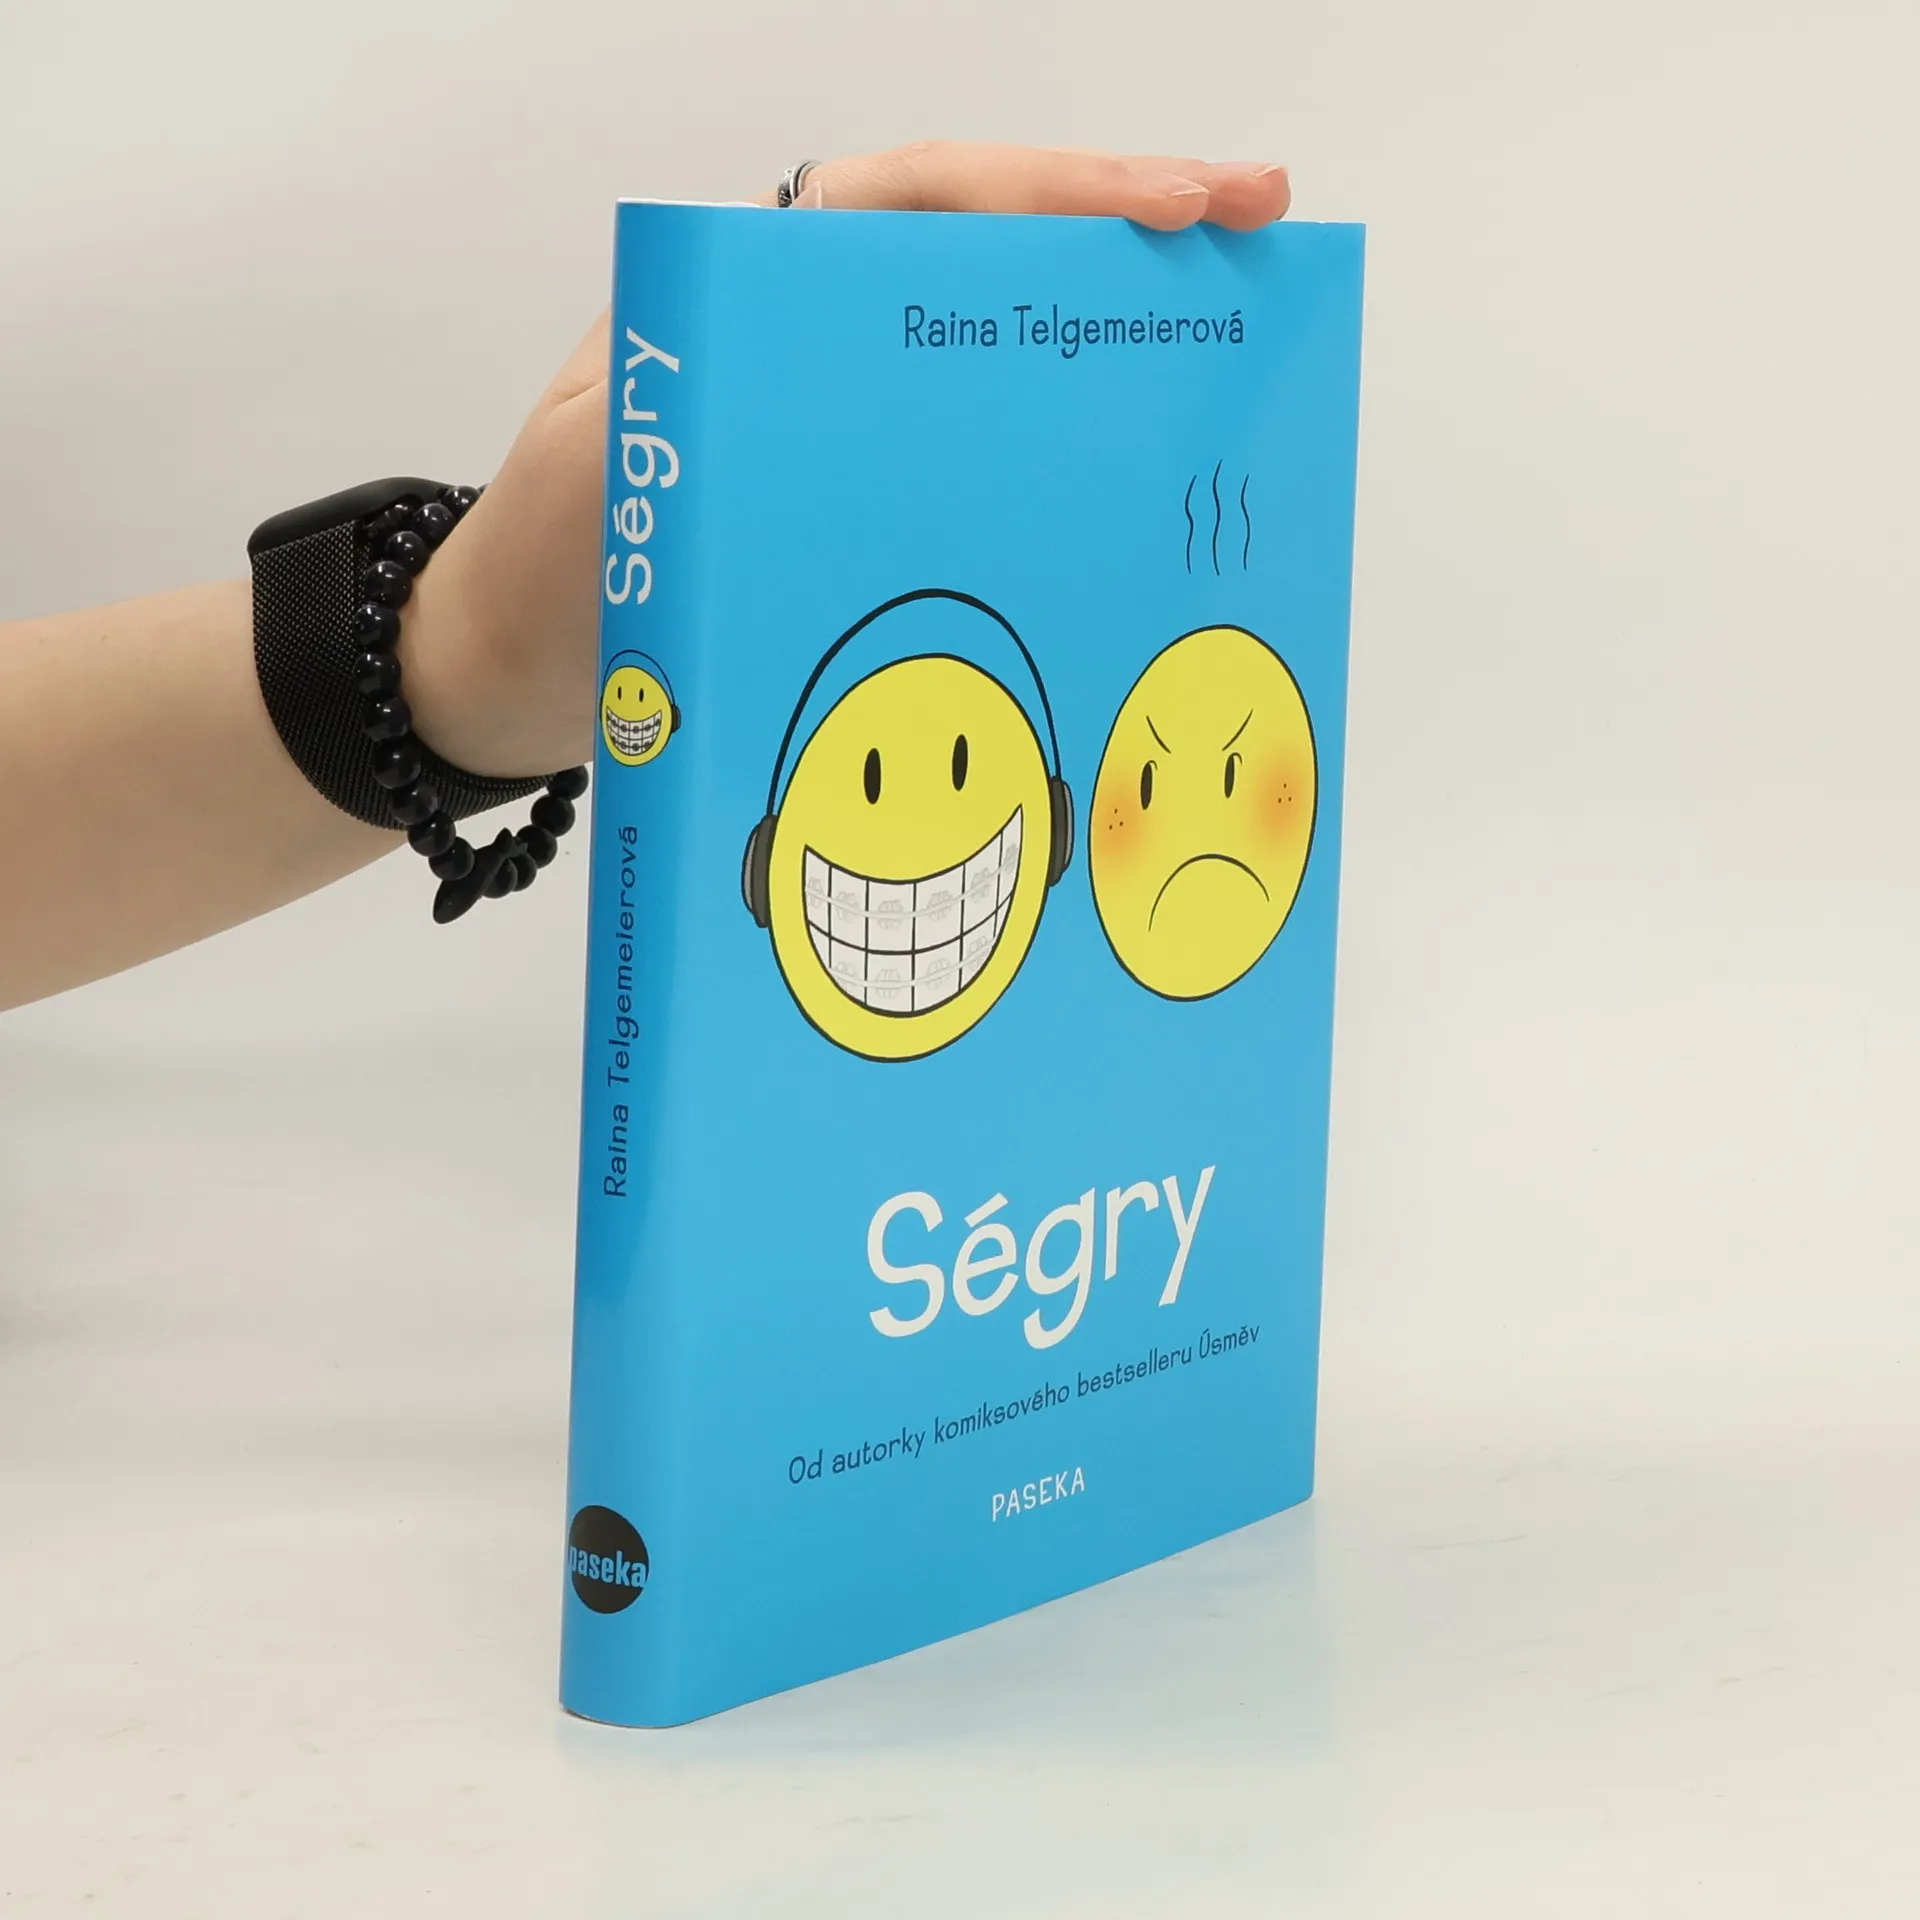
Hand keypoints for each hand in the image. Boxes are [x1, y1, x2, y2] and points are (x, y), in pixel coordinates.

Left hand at [401, 142, 1290, 776]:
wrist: (506, 682)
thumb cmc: (542, 581)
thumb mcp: (598, 470)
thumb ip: (689, 402)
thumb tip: (825, 349)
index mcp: (749, 293)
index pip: (917, 199)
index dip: (1050, 191)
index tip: (1175, 202)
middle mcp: (809, 332)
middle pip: (983, 245)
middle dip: (1120, 222)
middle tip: (1258, 221)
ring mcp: (842, 411)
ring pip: (993, 338)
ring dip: (1108, 324)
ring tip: (1233, 326)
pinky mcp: (857, 489)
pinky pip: (974, 439)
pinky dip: (1057, 436)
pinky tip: (1133, 460)